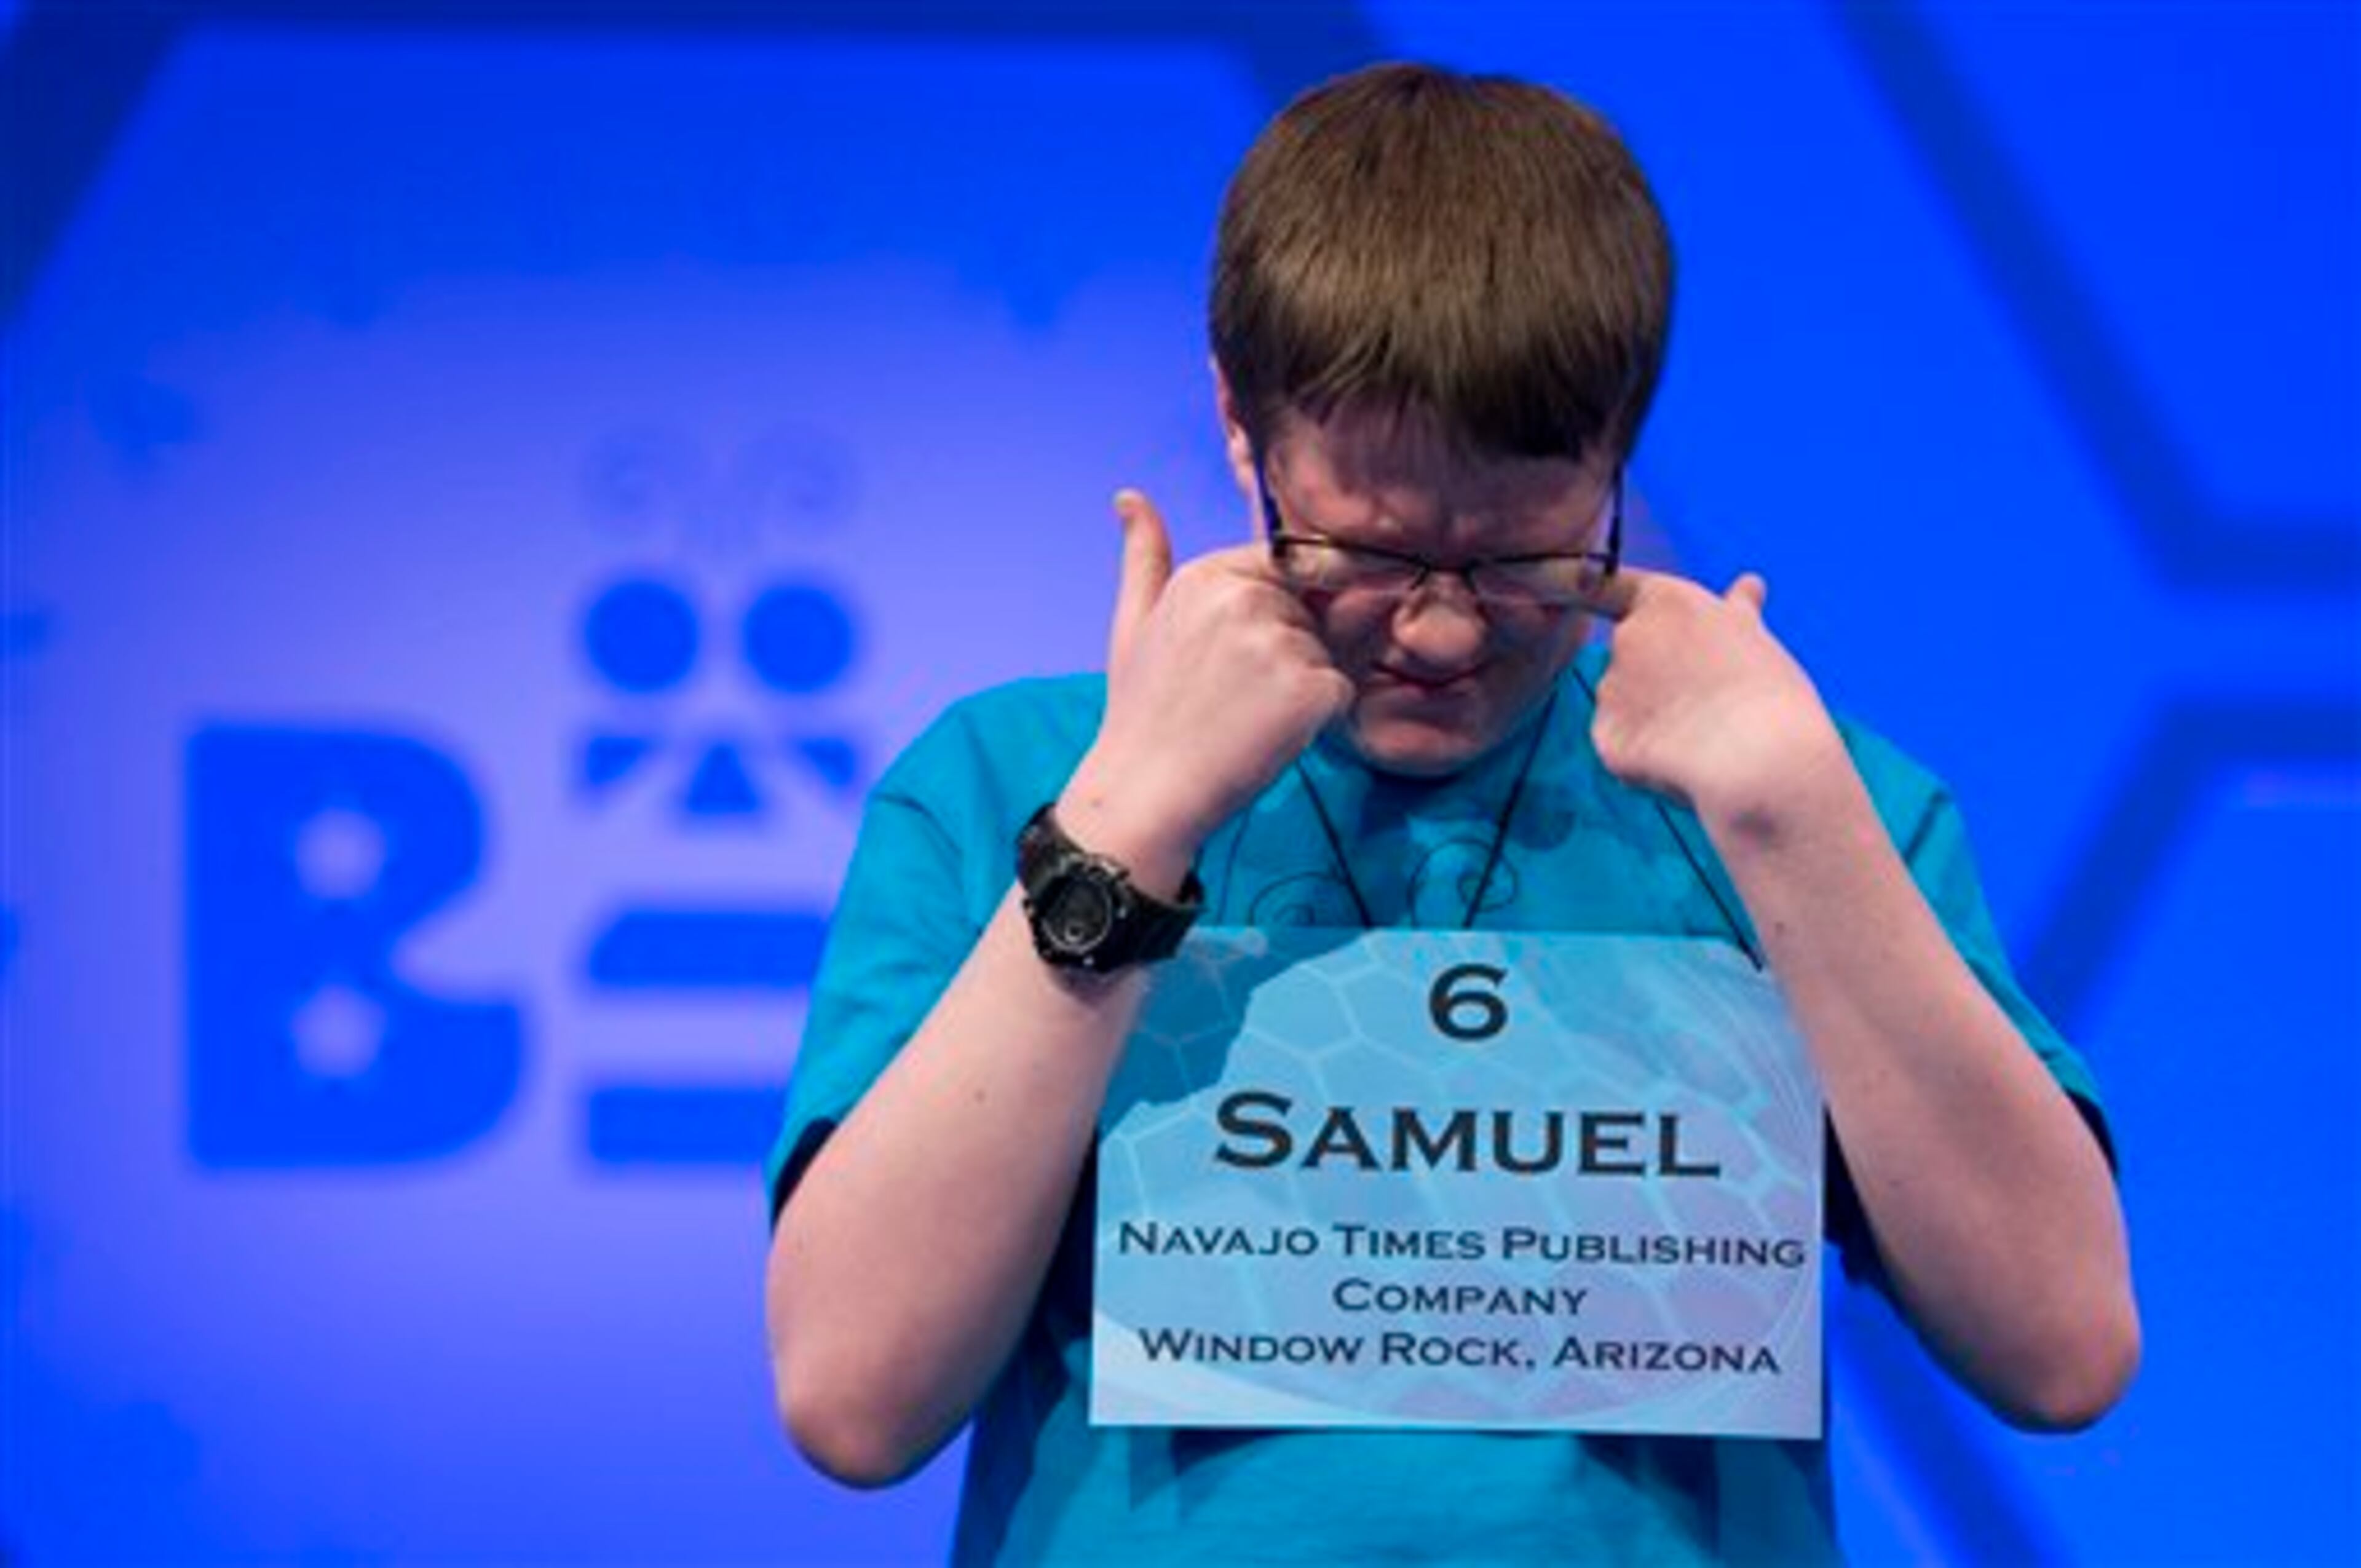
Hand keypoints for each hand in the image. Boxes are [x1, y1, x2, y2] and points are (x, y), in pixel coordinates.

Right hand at [1058, 490, 1353, 888]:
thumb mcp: (1132, 623)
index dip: (1275, 613)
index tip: (1243, 659)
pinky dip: (1316, 718)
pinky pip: (1340, 689)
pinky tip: (1267, 736)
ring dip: (1300, 686)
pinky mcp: (1310, 688)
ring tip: (1245, 717)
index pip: (1282, 567)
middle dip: (1287, 651)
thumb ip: (1143, 556)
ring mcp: (1280, 642)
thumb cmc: (1141, 712)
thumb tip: (1130, 496)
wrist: (1145, 792)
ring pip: (1326, 652)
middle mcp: (1245, 598)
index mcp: (1207, 574)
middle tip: (1233, 696)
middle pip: (1307, 612)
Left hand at [1585, 567, 1847, 829]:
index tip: (1671, 640)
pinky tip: (1683, 762)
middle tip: (1711, 699)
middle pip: (1632, 652)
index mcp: (1664, 601)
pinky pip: (1621, 743)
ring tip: (1705, 735)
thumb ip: (1736, 612)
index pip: (1625, 589)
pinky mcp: (1605, 736)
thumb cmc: (1769, 694)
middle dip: (1660, 673)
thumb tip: (1748, 585)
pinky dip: (1644, 754)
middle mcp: (1627, 636)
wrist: (1762, 758)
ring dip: (1652, 715)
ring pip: (1625, 701)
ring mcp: (1610, 687)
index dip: (1648, 619)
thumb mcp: (1756, 638)